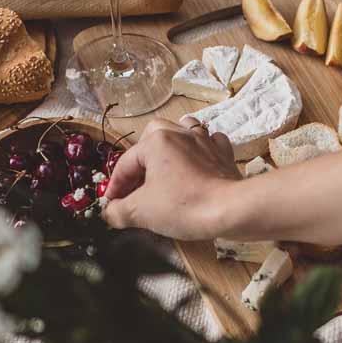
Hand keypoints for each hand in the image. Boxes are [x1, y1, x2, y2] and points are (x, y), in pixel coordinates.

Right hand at [102, 117, 238, 239]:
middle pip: (152, 136)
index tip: (112, 205)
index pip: (125, 164)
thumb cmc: (184, 205)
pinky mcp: (223, 153)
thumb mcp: (141, 212)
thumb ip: (118, 211)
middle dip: (141, 157)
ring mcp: (204, 140)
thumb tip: (109, 212)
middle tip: (137, 182)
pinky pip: (209, 142)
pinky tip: (198, 164)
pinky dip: (201, 150)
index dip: (115, 187)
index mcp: (155, 142)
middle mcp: (179, 133)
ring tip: (165, 163)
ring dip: (171, 144)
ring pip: (183, 130)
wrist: (232, 209)